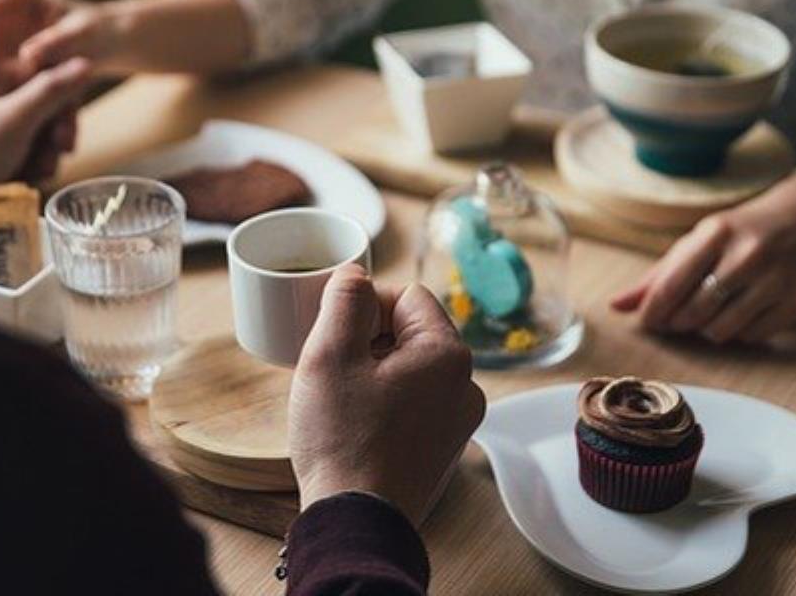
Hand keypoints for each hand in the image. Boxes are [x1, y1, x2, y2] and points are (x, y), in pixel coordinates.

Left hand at [0, 57, 91, 192]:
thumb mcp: (16, 118)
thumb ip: (53, 90)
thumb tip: (85, 63)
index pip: (47, 74)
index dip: (63, 104)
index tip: (63, 133)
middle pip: (44, 104)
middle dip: (53, 135)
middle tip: (54, 156)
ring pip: (35, 128)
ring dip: (43, 153)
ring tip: (35, 172)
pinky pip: (21, 145)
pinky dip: (28, 161)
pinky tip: (25, 177)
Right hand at [289, 265, 485, 525]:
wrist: (356, 523)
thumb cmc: (343, 441)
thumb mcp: (330, 355)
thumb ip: (345, 300)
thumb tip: (355, 273)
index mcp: (447, 354)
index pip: (407, 295)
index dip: (365, 305)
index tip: (335, 333)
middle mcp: (466, 384)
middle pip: (411, 331)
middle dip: (368, 339)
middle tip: (332, 367)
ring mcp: (458, 420)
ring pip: (410, 368)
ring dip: (374, 371)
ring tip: (341, 399)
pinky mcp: (443, 447)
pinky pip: (414, 402)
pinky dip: (385, 402)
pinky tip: (356, 424)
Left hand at [611, 173, 795, 343]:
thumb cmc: (742, 231)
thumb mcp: (699, 240)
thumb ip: (658, 275)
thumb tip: (616, 306)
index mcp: (717, 233)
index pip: (671, 285)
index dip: (652, 312)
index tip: (647, 322)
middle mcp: (748, 255)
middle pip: (694, 312)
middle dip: (678, 322)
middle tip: (678, 317)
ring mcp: (777, 280)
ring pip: (722, 330)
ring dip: (706, 330)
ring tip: (709, 313)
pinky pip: (752, 336)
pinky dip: (738, 333)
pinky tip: (739, 314)